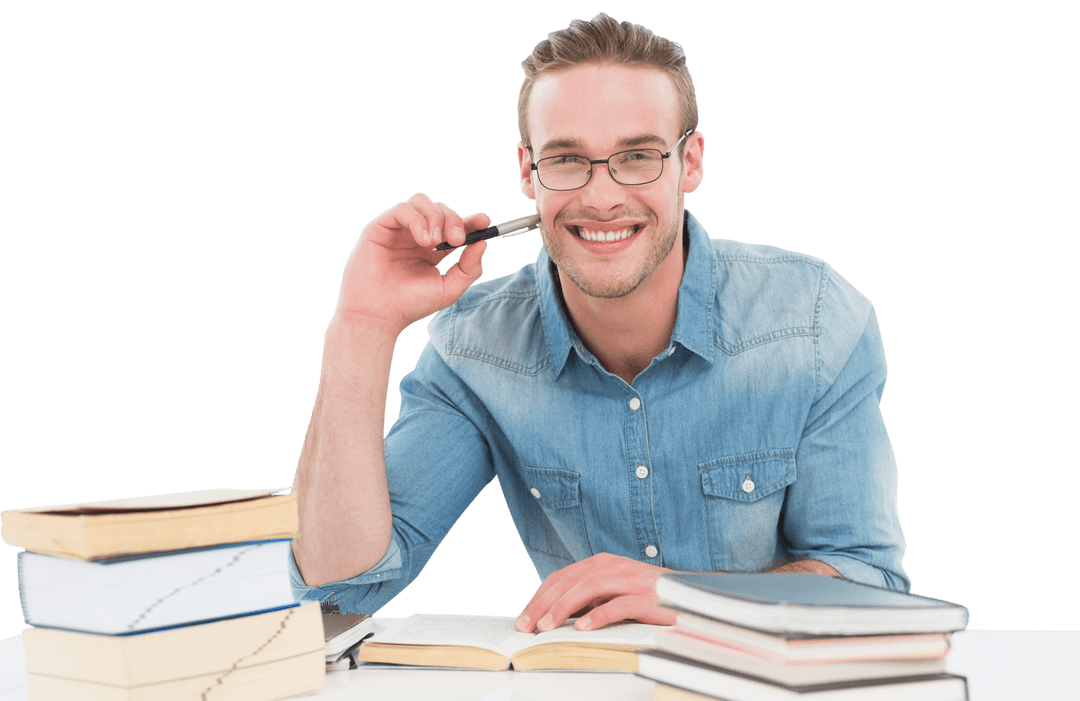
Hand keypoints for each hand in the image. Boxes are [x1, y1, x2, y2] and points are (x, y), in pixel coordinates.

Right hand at [335, 192, 489, 333]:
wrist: (379, 315)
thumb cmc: (410, 305)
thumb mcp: (448, 289)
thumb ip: (468, 268)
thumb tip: (484, 242)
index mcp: (433, 250)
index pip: (455, 226)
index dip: (471, 221)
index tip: (485, 222)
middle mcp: (416, 236)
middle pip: (441, 210)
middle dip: (454, 220)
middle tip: (457, 240)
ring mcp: (398, 230)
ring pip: (422, 202)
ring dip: (436, 217)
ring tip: (434, 242)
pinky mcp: (380, 227)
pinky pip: (403, 209)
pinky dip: (417, 219)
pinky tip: (422, 241)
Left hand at [515, 553, 677, 631]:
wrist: (692, 596)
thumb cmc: (648, 599)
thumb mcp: (612, 595)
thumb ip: (588, 599)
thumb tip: (551, 617)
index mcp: (602, 564)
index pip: (562, 577)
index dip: (539, 597)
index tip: (524, 619)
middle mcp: (614, 566)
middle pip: (570, 582)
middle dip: (544, 604)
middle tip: (527, 627)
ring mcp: (632, 580)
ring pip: (589, 589)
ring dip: (564, 608)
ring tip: (547, 627)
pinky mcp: (649, 598)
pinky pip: (620, 605)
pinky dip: (599, 615)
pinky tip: (582, 628)